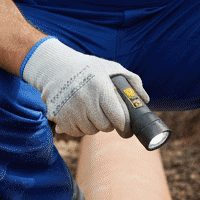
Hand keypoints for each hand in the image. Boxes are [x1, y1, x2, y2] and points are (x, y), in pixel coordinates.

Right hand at [20, 37, 148, 137]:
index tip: (127, 128)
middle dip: (109, 123)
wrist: (55, 67)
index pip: (118, 118)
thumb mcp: (111, 68)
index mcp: (100, 87)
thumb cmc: (88, 69)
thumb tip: (145, 100)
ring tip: (91, 110)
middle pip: (105, 127)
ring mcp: (70, 110)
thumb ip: (132, 81)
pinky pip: (76, 132)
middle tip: (107, 114)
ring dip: (94, 125)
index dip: (125, 126)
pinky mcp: (59, 118)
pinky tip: (78, 113)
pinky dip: (80, 127)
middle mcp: (85, 100)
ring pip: (91, 131)